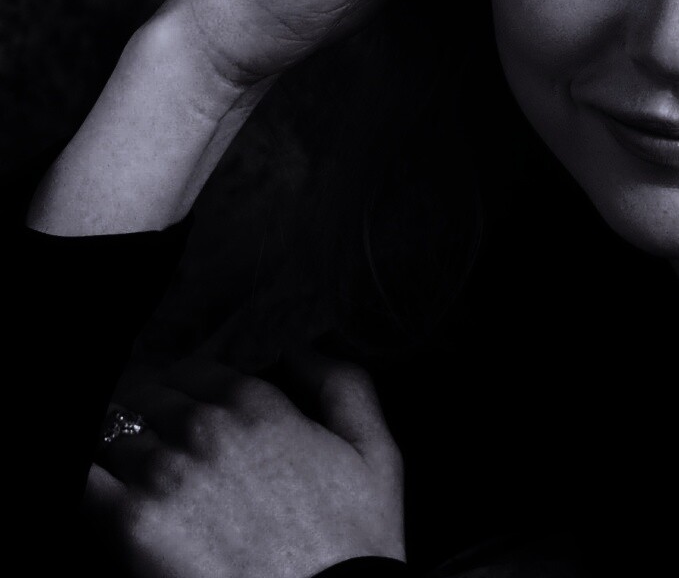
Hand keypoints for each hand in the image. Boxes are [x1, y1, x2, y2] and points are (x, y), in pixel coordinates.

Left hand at [87, 352, 403, 577]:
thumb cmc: (353, 543)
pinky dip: (91, 474)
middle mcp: (205, 429)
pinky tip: (105, 488)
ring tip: (128, 469)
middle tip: (154, 437)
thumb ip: (345, 386)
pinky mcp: (130, 522)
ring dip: (117, 446)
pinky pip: (85, 477)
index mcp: (260, 407)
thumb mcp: (377, 453)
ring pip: (110, 431)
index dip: (189, 388)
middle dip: (149, 412)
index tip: (188, 408)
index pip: (197, 371)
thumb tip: (304, 351)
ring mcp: (163, 473)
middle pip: (147, 396)